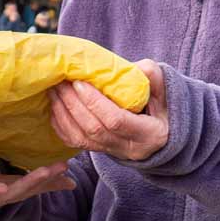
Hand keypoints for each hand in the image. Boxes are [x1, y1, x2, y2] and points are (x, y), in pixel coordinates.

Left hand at [48, 61, 168, 163]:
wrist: (163, 132)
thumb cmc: (164, 106)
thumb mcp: (165, 90)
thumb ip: (152, 77)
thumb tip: (135, 67)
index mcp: (149, 134)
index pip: (116, 121)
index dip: (95, 102)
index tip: (80, 83)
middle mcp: (129, 148)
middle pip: (94, 129)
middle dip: (73, 104)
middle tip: (61, 82)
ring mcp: (113, 152)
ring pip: (81, 139)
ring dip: (63, 113)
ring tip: (54, 90)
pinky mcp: (101, 151)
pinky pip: (75, 143)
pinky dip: (61, 125)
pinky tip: (55, 106)